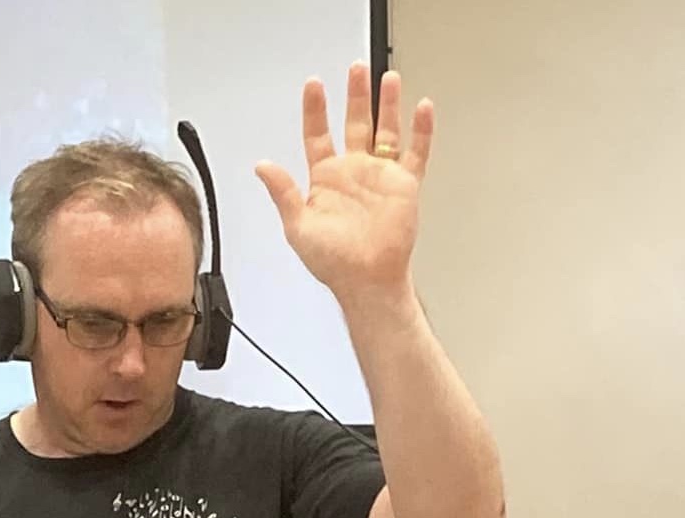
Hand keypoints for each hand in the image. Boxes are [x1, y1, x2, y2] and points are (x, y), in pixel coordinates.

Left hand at [256, 62, 432, 300]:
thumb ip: (283, 192)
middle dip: (355, 95)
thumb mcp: (297, 227)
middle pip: (355, 123)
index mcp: (326, 179)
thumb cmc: (334, 262)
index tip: (314, 86)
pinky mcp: (404, 186)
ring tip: (387, 78)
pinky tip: (422, 109)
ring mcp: (380, 177)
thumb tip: (262, 166)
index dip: (315, 109)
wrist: (368, 280)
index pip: (318, 134)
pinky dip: (421, 131)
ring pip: (386, 131)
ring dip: (386, 105)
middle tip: (356, 69)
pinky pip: (416, 152)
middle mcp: (354, 173)